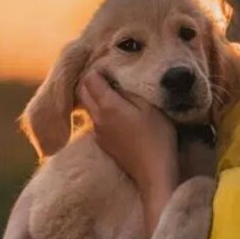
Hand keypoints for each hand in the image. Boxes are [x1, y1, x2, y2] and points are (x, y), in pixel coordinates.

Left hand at [77, 72, 178, 192]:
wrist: (153, 173)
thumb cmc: (157, 137)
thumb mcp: (149, 107)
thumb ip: (129, 91)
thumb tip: (116, 81)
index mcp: (108, 106)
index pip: (89, 79)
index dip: (99, 69)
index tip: (112, 66)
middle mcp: (97, 118)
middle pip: (82, 91)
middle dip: (91, 80)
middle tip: (108, 75)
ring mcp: (98, 132)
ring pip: (88, 106)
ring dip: (95, 96)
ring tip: (114, 92)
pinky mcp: (103, 143)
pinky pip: (96, 120)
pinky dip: (101, 111)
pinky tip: (118, 113)